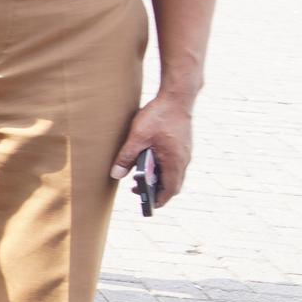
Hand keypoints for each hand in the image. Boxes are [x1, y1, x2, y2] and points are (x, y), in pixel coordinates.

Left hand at [114, 89, 194, 203]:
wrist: (177, 96)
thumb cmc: (159, 115)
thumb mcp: (138, 137)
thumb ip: (126, 157)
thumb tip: (116, 174)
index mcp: (175, 162)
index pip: (170, 190)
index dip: (159, 200)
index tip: (148, 205)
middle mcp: (184, 159)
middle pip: (172, 183)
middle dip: (156, 190)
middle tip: (136, 189)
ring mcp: (185, 152)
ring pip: (173, 173)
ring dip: (159, 178)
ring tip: (139, 176)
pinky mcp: (182, 144)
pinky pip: (174, 162)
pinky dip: (162, 167)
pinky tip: (148, 160)